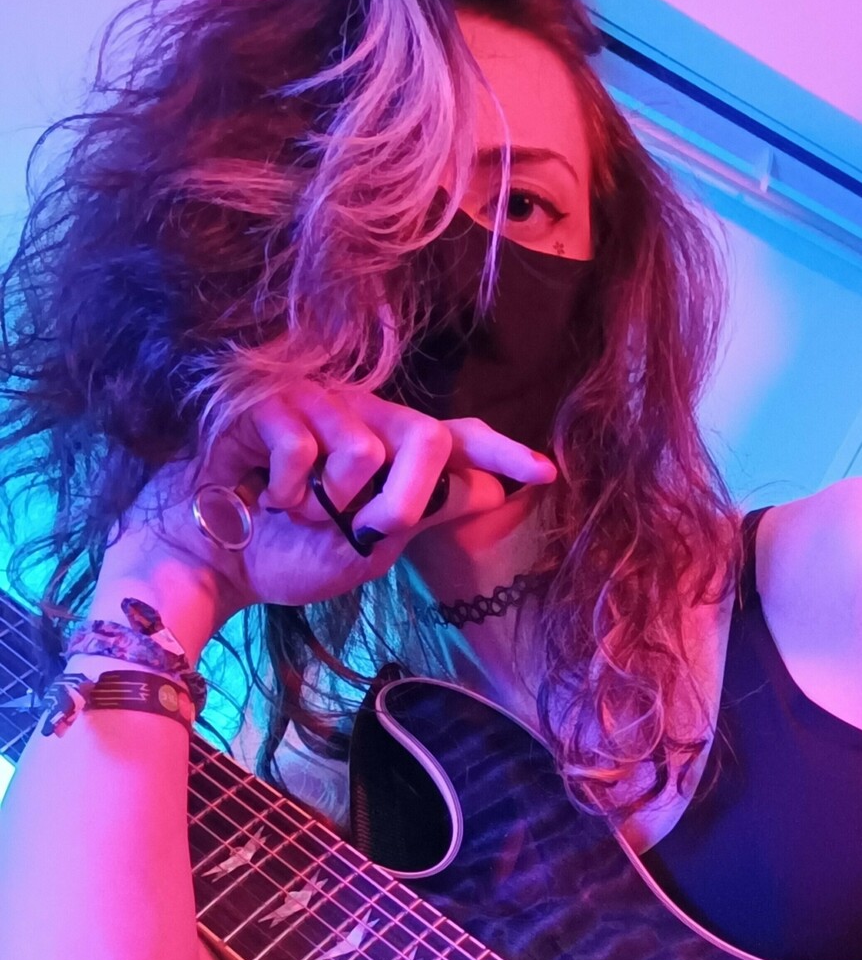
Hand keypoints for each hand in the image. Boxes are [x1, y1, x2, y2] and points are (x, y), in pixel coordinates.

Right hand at [104, 381, 555, 644]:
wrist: (216, 556)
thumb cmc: (292, 550)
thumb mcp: (367, 549)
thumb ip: (421, 518)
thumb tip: (486, 488)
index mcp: (399, 452)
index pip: (463, 440)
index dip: (504, 453)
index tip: (546, 473)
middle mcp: (369, 417)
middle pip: (427, 437)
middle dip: (407, 497)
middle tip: (369, 531)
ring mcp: (322, 404)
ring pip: (363, 450)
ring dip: (331, 502)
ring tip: (301, 512)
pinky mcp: (272, 403)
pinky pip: (301, 447)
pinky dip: (287, 489)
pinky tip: (266, 495)